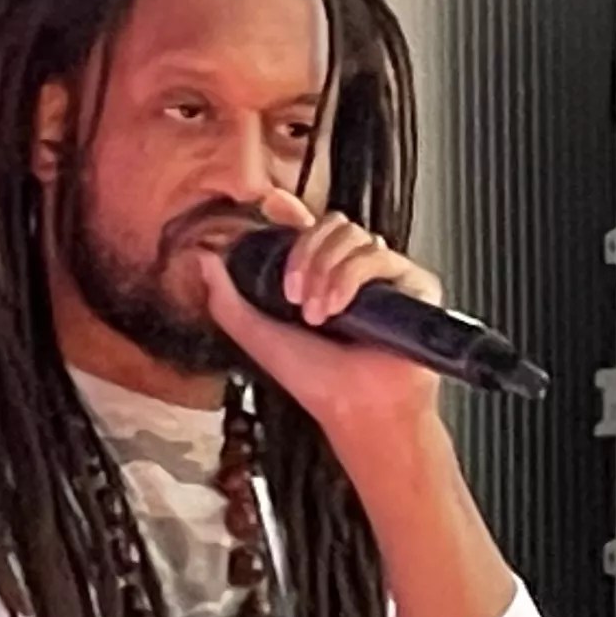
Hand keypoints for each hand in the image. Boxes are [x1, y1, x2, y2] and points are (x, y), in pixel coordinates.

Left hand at [199, 188, 446, 450]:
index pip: (309, 228)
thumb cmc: (317, 382)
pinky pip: (377, 254)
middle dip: (304, 255)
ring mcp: (384, 276)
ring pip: (351, 235)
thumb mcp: (257, 336)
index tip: (271, 208)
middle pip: (329, 225)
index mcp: (320, 277)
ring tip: (317, 313)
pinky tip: (338, 308)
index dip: (292, 214)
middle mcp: (353, 272)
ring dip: (324, 271)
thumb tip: (202, 257)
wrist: (354, 408)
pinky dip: (349, 276)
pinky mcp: (412, 283)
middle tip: (293, 295)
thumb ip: (225, 299)